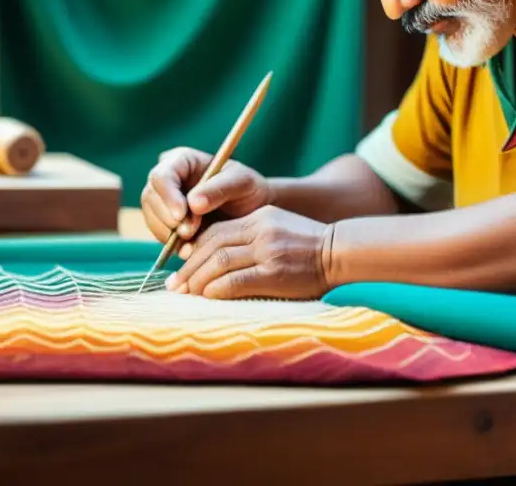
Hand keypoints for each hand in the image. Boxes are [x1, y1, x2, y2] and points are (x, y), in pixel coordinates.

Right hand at [140, 147, 270, 245]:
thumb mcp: (241, 183)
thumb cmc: (248, 189)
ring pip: (152, 218)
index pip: (161, 176)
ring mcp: (164, 201)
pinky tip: (190, 249)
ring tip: (193, 242)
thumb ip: (220, 189)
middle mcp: (168, 178)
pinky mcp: (166, 222)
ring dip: (169, 234)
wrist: (252, 211)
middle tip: (189, 233)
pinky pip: (160, 234)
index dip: (167, 196)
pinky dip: (172, 244)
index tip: (181, 216)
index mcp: (182, 160)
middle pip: (150, 198)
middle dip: (168, 218)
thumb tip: (193, 203)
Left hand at [165, 206, 334, 299]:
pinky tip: (208, 298)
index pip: (216, 231)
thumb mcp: (278, 228)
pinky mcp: (274, 273)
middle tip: (175, 285)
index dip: (193, 249)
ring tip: (187, 295)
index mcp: (259, 217)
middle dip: (189, 267)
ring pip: (218, 262)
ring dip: (198, 281)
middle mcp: (260, 230)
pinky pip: (234, 281)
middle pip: (212, 246)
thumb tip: (216, 257)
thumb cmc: (309, 247)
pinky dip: (216, 290)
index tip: (181, 266)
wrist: (341, 253)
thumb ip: (251, 236)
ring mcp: (267, 251)